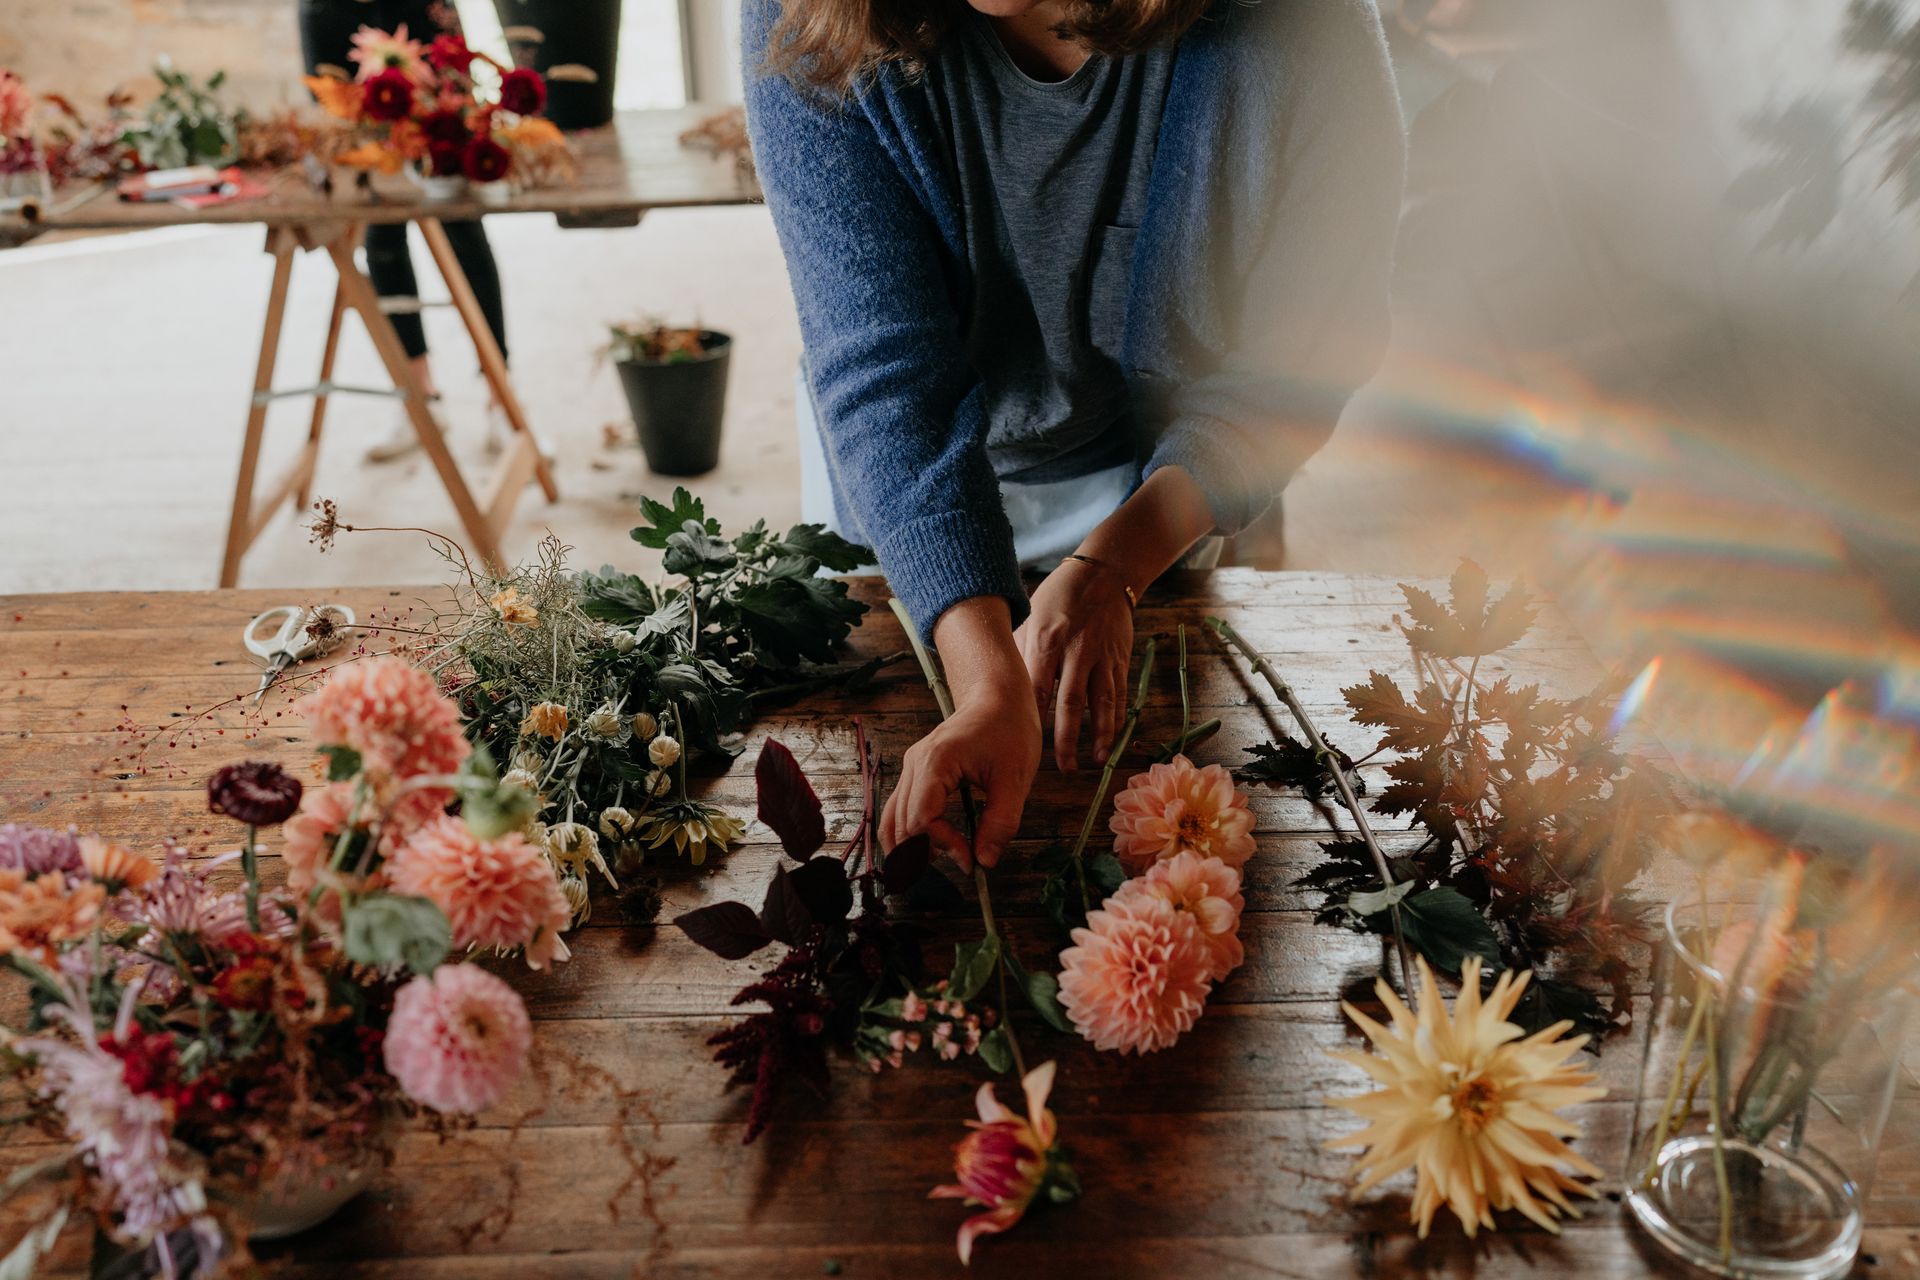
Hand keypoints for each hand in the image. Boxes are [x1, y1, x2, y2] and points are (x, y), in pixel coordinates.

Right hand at [880, 598, 1040, 871]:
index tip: (971, 860)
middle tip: (958, 865)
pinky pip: (899, 807)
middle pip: (903, 823)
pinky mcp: (916, 771)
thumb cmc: (1009, 729)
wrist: (998, 696)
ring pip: (893, 817)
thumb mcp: (1015, 778)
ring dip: (909, 846)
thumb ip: (1000, 822)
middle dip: (926, 851)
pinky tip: (923, 850)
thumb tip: (985, 861)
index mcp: (936, 761)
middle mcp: (915, 764)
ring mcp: (911, 766)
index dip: (945, 845)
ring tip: (934, 866)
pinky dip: (906, 832)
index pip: (924, 819)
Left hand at [1016, 558, 1134, 771]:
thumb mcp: (1032, 616)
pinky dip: (1116, 719)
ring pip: (1102, 701)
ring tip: (1096, 761)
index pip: (1038, 687)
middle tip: (1064, 767)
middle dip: (1067, 738)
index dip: (1034, 718)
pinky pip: (1119, 693)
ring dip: (1100, 734)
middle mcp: (1076, 650)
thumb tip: (1004, 684)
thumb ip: (1021, 650)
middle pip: (1071, 701)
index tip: (1027, 745)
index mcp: (1047, 640)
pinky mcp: (1120, 658)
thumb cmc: (1059, 595)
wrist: (1104, 572)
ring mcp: (1102, 655)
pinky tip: (1112, 739)